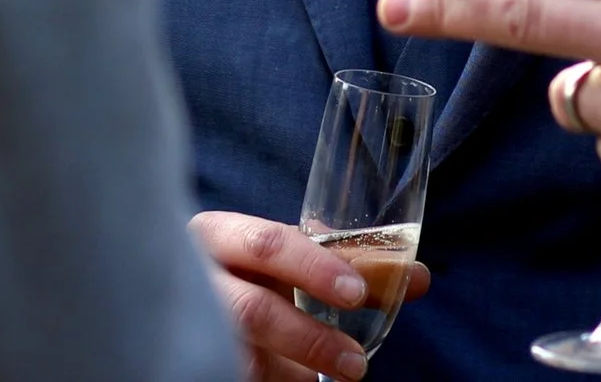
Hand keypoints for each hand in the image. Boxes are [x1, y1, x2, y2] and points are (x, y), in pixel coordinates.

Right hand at [190, 211, 431, 381]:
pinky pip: (232, 371)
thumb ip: (342, 259)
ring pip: (241, 355)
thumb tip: (415, 276)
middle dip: (310, 338)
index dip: (313, 267)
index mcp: (220, 234)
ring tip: (341, 376)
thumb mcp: (283, 255)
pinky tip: (301, 381)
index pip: (266, 244)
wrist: (185, 295)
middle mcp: (196, 276)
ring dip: (296, 370)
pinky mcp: (189, 356)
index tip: (356, 293)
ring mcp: (189, 321)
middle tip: (356, 363)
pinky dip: (275, 380)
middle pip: (253, 310)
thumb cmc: (245, 267)